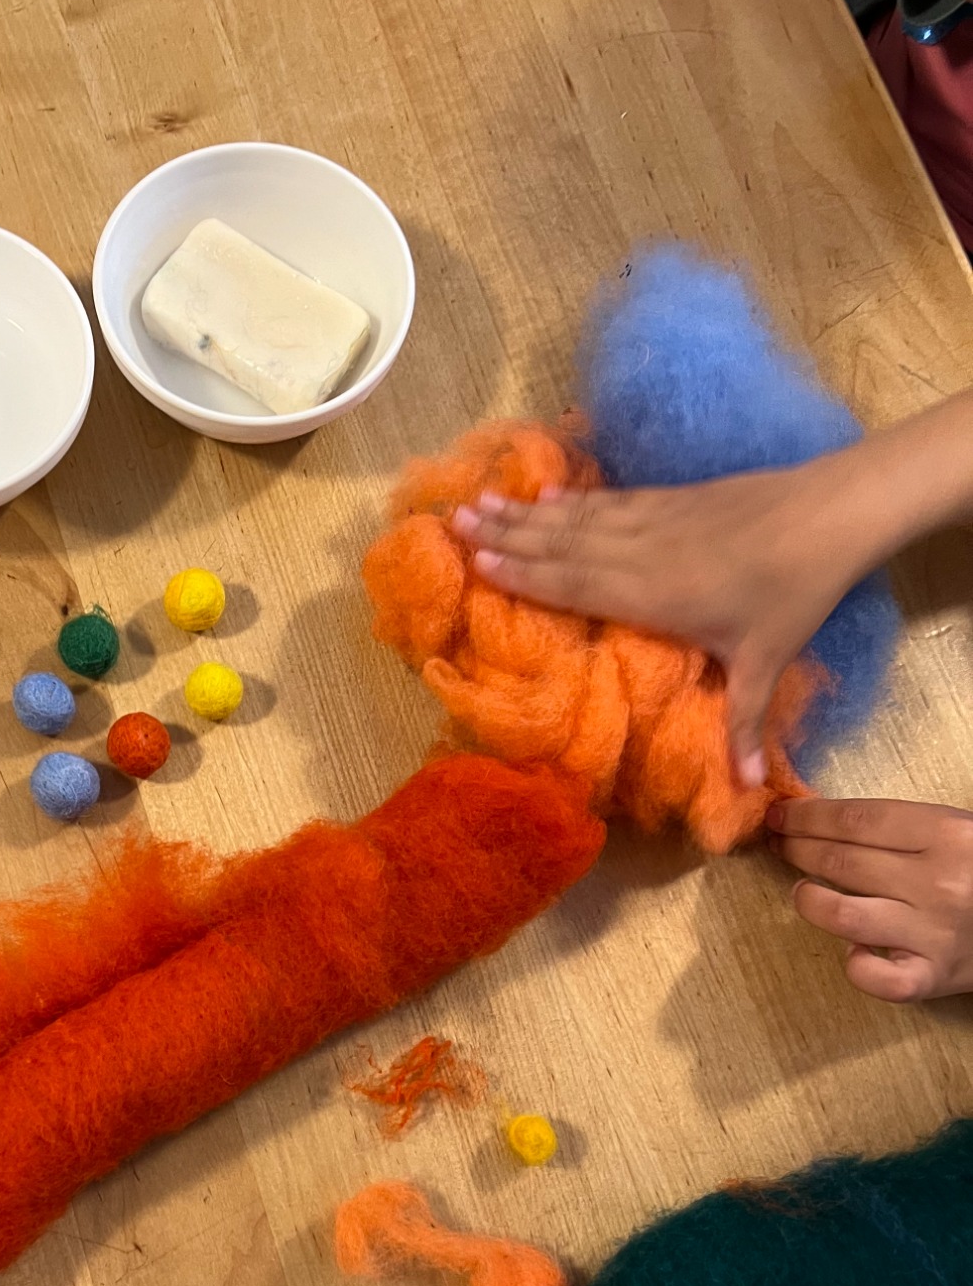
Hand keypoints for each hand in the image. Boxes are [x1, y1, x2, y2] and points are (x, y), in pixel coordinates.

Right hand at [452, 458, 869, 785]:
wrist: (831, 514)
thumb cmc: (793, 594)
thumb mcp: (767, 662)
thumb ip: (745, 723)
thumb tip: (748, 790)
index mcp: (653, 595)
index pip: (575, 585)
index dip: (524, 575)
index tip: (476, 563)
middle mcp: (642, 552)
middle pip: (563, 545)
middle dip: (506, 535)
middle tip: (453, 522)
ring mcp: (656, 519)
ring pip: (578, 518)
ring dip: (527, 513)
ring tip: (479, 502)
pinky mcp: (673, 498)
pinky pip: (610, 501)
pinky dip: (574, 500)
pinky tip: (548, 495)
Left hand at [767, 797, 972, 1000]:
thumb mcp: (956, 832)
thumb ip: (900, 827)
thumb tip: (820, 819)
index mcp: (947, 834)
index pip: (856, 819)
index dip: (807, 816)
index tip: (779, 816)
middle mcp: (938, 882)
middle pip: (841, 861)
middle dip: (797, 849)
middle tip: (778, 844)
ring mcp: (933, 933)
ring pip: (843, 914)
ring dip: (809, 900)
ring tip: (804, 892)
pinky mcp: (932, 978)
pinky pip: (876, 978)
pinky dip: (855, 966)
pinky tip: (853, 951)